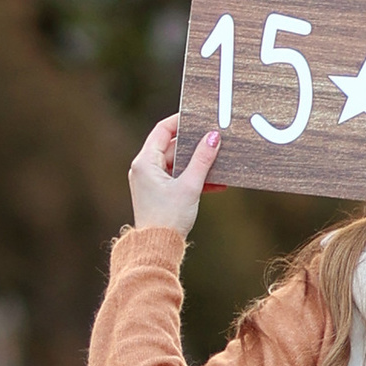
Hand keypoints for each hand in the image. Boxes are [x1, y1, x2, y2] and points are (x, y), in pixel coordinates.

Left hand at [129, 114, 220, 234]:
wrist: (157, 248)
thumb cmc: (168, 217)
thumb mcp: (190, 186)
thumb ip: (202, 160)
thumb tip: (213, 137)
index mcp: (145, 162)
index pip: (162, 130)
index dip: (180, 121)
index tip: (198, 117)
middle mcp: (145, 169)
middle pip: (172, 147)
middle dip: (195, 145)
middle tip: (214, 137)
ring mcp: (151, 181)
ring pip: (178, 164)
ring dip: (198, 164)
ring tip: (220, 161)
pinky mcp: (159, 193)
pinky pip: (178, 179)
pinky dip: (194, 179)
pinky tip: (217, 183)